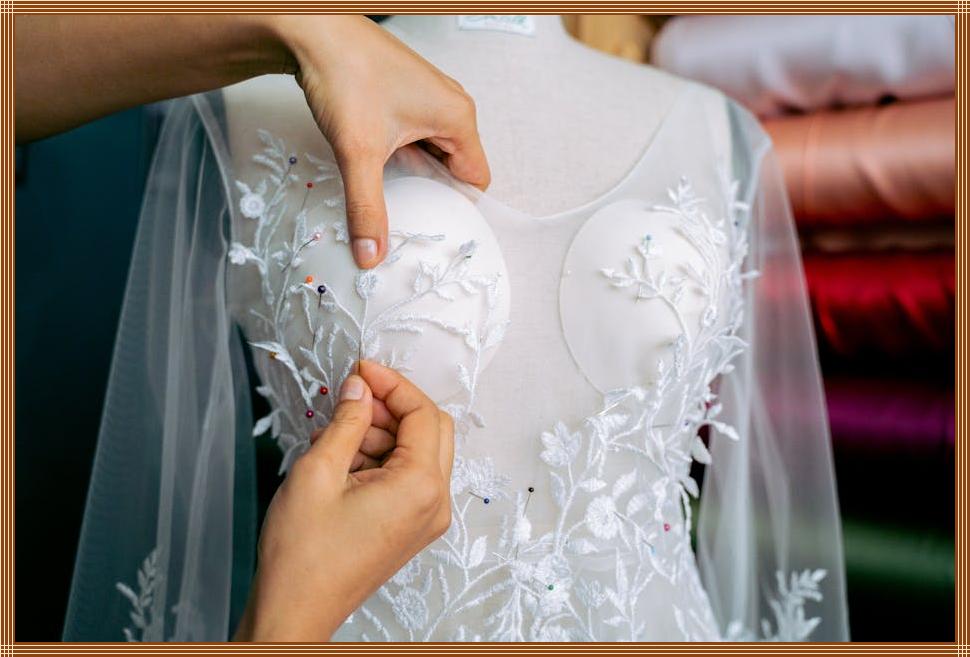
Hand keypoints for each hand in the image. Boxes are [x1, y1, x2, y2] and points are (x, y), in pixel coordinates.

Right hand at [234, 361, 453, 640]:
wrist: (295, 610)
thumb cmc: (302, 553)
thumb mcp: (318, 471)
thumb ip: (347, 420)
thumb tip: (360, 386)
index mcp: (421, 487)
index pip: (423, 413)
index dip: (392, 383)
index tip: (360, 369)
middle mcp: (435, 503)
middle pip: (430, 429)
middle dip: (391, 406)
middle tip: (351, 395)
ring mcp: (425, 518)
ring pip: (417, 452)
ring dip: (381, 433)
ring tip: (334, 435)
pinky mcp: (410, 527)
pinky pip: (407, 477)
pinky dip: (380, 458)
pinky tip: (341, 457)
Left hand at [271, 15, 490, 267]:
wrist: (311, 30)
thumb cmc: (345, 75)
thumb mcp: (358, 152)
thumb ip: (367, 209)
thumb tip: (372, 255)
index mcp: (457, 117)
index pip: (476, 180)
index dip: (456, 208)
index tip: (431, 229)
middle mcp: (450, 105)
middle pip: (455, 168)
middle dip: (431, 193)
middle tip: (405, 217)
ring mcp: (427, 98)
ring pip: (431, 153)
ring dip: (412, 174)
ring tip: (387, 190)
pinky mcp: (404, 95)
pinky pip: (414, 137)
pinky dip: (399, 155)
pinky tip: (375, 163)